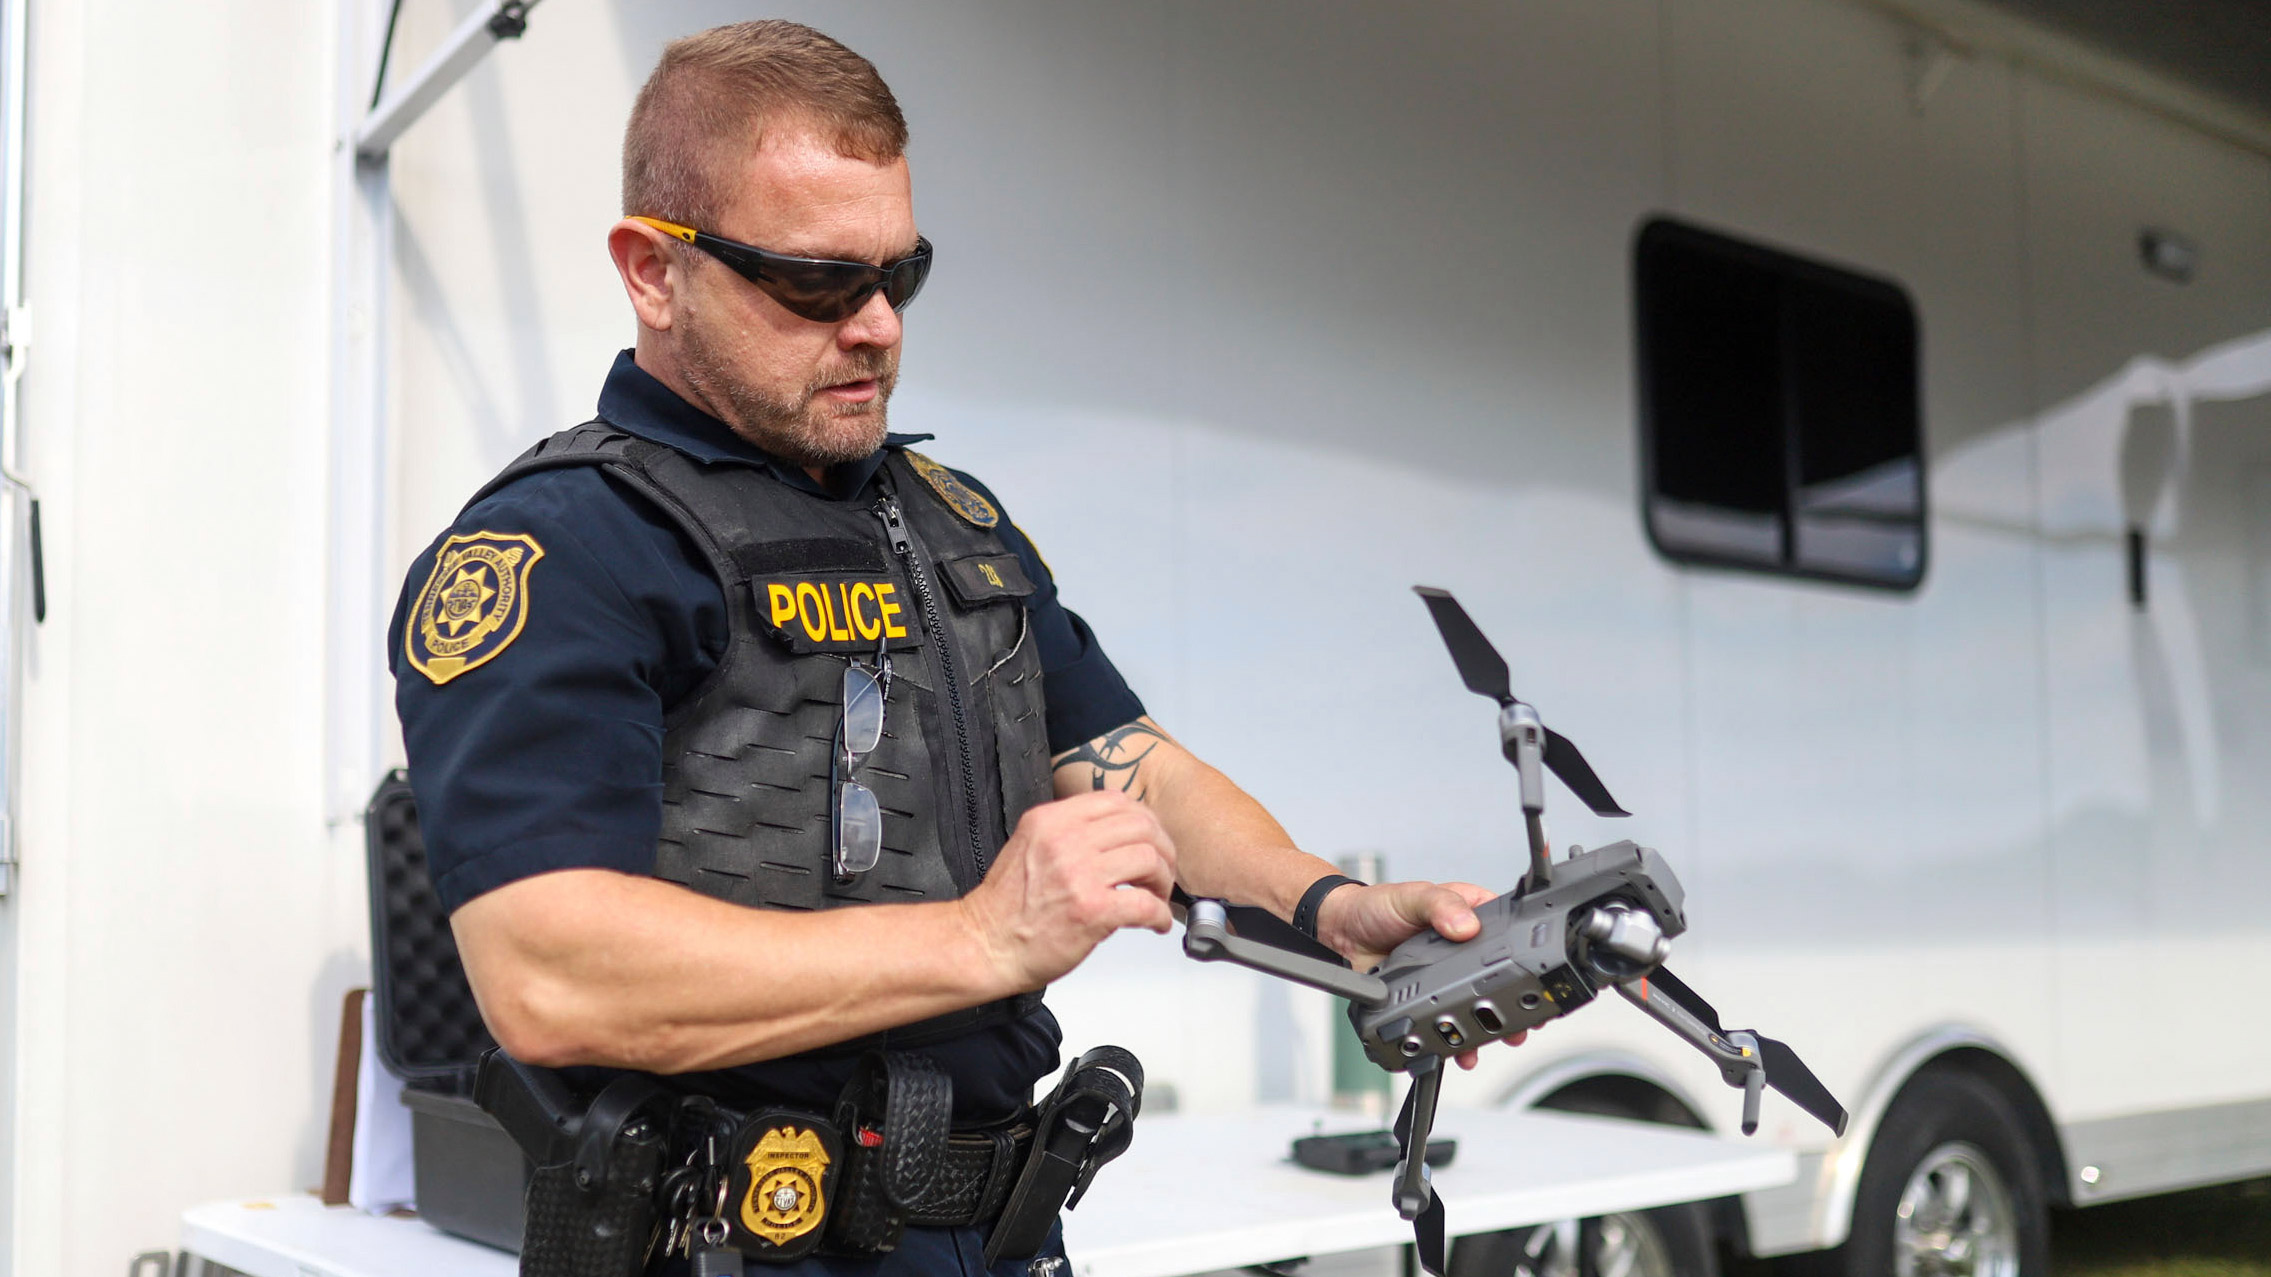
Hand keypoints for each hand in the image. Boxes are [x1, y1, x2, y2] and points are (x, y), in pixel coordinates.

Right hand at [956, 790, 1177, 992]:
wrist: (986, 945)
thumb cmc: (1007, 907)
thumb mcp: (1030, 846)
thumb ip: (1068, 831)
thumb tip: (1115, 829)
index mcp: (1050, 820)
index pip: (1116, 801)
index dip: (1144, 821)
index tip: (1149, 840)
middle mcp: (1065, 840)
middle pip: (1141, 826)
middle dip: (1162, 850)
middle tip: (1161, 871)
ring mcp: (1079, 874)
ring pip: (1149, 859)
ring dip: (1163, 881)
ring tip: (1156, 897)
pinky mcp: (1092, 910)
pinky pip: (1146, 905)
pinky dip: (1160, 916)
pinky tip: (1155, 923)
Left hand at [1317, 880, 1524, 1069]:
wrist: (1342, 930)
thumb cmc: (1378, 905)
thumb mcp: (1414, 896)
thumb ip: (1440, 906)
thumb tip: (1466, 925)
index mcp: (1469, 915)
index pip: (1509, 935)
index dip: (1525, 959)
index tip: (1533, 979)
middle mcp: (1464, 948)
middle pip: (1500, 979)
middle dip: (1514, 1006)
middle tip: (1522, 1024)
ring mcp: (1447, 976)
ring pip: (1476, 1005)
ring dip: (1488, 1029)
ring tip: (1493, 1042)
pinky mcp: (1427, 997)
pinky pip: (1447, 1020)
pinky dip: (1454, 1039)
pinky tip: (1458, 1051)